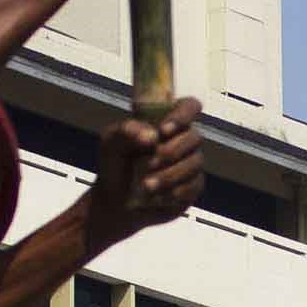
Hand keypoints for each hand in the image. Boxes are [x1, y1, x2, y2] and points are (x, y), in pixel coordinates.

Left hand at [82, 103, 205, 244]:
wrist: (114, 200)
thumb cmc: (114, 164)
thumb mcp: (111, 142)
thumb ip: (127, 131)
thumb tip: (152, 135)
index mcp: (166, 121)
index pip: (188, 107)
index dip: (183, 115)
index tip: (163, 130)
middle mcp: (183, 139)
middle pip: (195, 137)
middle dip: (172, 151)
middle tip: (149, 164)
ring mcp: (191, 163)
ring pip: (195, 163)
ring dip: (170, 175)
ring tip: (146, 186)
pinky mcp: (193, 186)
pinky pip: (194, 185)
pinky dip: (175, 192)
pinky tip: (157, 197)